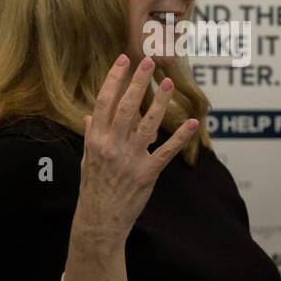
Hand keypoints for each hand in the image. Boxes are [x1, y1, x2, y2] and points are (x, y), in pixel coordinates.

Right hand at [72, 54, 198, 250]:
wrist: (99, 219)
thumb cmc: (93, 188)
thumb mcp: (87, 159)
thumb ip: (91, 134)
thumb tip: (89, 115)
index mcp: (96, 139)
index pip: (104, 101)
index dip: (114, 79)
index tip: (124, 60)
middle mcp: (111, 145)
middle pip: (126, 107)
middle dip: (138, 82)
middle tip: (149, 61)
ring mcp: (129, 159)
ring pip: (147, 124)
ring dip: (160, 102)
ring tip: (170, 83)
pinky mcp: (146, 173)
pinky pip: (166, 151)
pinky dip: (180, 137)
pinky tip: (193, 123)